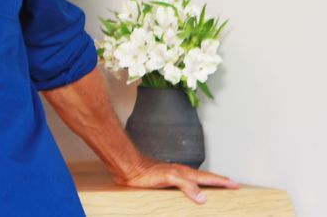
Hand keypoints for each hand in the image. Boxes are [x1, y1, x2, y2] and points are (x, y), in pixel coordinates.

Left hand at [116, 159, 239, 203]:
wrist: (131, 169)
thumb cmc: (147, 172)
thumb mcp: (170, 178)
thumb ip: (187, 186)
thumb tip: (203, 198)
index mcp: (187, 173)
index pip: (209, 178)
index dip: (223, 181)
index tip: (236, 185)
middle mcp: (183, 173)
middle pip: (206, 177)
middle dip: (220, 180)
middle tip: (232, 184)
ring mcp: (176, 176)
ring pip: (197, 179)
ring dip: (208, 183)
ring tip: (217, 187)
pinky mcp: (167, 180)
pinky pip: (186, 184)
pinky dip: (195, 186)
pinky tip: (191, 190)